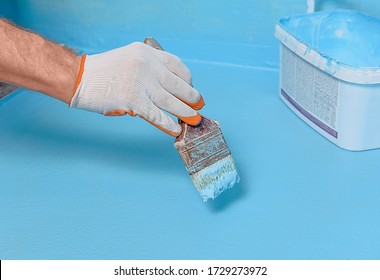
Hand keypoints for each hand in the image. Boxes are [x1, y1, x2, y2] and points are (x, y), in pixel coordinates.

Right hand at [70, 42, 203, 135]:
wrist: (77, 77)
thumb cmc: (102, 72)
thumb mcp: (129, 60)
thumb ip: (148, 71)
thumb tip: (166, 92)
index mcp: (147, 53)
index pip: (177, 65)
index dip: (188, 79)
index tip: (191, 88)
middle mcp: (147, 65)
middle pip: (178, 84)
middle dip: (192, 97)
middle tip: (199, 106)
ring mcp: (141, 83)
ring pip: (172, 101)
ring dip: (186, 112)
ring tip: (195, 119)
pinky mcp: (133, 101)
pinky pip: (157, 115)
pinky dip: (168, 124)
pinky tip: (176, 129)